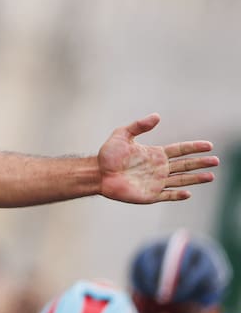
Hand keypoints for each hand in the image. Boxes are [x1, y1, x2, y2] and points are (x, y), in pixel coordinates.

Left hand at [97, 114, 216, 202]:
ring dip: (195, 179)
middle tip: (216, 161)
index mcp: (155, 154)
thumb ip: (139, 125)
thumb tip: (157, 116)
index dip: (194, 147)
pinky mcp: (149, 195)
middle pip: (185, 165)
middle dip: (201, 163)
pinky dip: (177, 195)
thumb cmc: (107, 155)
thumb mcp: (122, 135)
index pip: (180, 150)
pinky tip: (188, 193)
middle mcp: (159, 168)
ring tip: (211, 176)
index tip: (209, 145)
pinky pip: (167, 195)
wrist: (97, 173)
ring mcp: (155, 182)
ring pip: (181, 180)